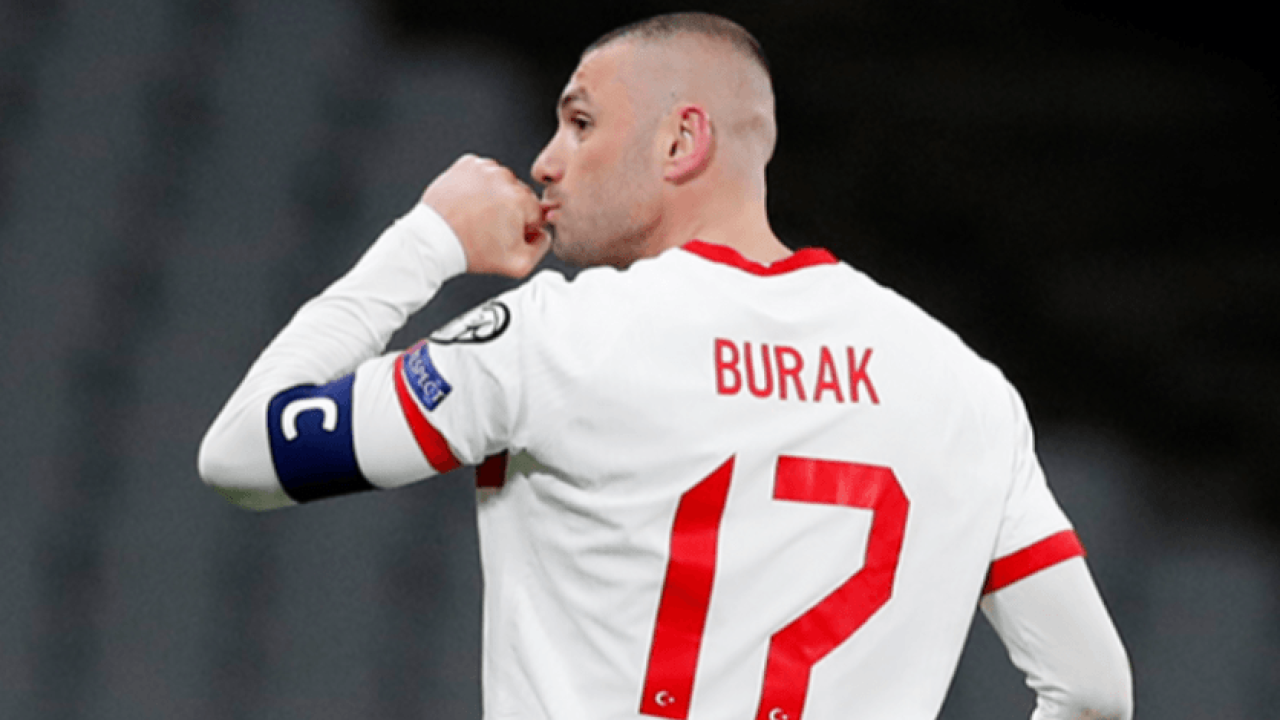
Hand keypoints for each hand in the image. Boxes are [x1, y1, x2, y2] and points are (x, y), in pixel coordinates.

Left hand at [421, 154, 549, 277]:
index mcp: (520, 200)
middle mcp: (503, 179)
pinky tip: (470, 202)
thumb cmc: (470, 249)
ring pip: (500, 183)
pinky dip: (478, 185)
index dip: (524, 227)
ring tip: (478, 215)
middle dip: (509, 210)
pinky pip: (481, 174)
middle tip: (490, 227)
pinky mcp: (466, 165)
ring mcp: (484, 169)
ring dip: (494, 196)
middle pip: (519, 195)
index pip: (536, 212)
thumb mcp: (517, 265)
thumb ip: (541, 248)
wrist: (433, 239)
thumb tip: (543, 234)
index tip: (508, 234)